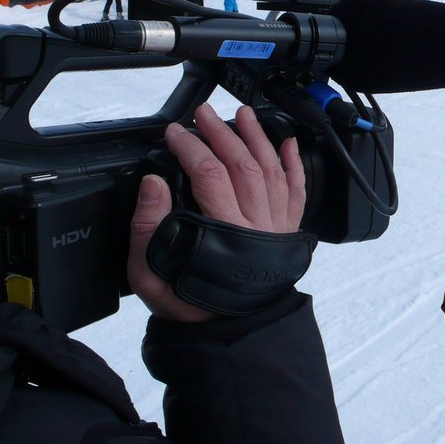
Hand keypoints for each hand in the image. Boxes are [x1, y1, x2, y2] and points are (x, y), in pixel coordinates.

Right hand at [127, 103, 305, 321]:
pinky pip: (296, 193)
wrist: (225, 330)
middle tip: (204, 113)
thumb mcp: (150, 274)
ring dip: (258, 139)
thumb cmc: (188, 301)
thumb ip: (147, 228)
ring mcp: (276, 228)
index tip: (174, 133)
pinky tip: (288, 144)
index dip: (191, 148)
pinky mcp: (287, 232)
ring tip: (243, 115)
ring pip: (272, 172)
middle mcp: (256, 227)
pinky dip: (293, 166)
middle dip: (222, 133)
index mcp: (223, 234)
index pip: (209, 175)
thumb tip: (152, 184)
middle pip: (243, 166)